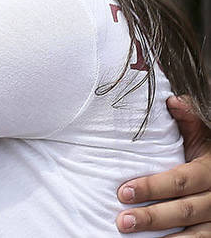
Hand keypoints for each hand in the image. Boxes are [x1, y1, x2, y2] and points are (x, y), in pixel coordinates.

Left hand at [116, 96, 210, 233]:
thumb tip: (172, 100)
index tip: (122, 191)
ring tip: (130, 234)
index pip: (181, 181)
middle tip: (121, 221)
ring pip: (195, 234)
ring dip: (162, 237)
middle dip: (152, 217)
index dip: (153, 187)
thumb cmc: (208, 151)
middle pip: (186, 210)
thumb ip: (189, 119)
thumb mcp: (204, 134)